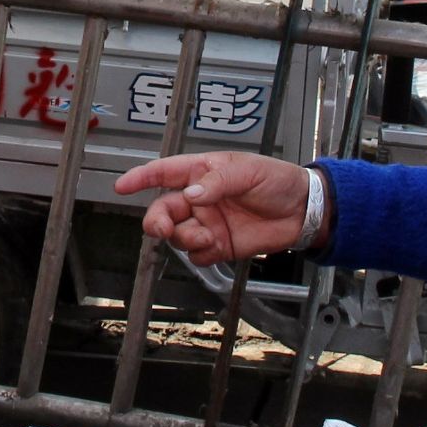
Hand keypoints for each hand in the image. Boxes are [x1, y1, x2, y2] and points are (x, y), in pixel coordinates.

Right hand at [112, 153, 310, 262]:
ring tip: (208, 235)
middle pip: (164, 209)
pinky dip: (200, 253)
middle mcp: (200, 198)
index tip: (123, 186)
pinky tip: (215, 245)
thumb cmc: (278, 181)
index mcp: (202, 172)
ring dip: (185, 237)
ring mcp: (208, 223)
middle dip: (157, 220)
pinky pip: (197, 254)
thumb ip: (218, 182)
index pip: (165, 172)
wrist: (303, 212)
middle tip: (162, 227)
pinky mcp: (219, 245)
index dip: (141, 178)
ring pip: (178, 235)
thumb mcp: (249, 171)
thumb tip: (192, 194)